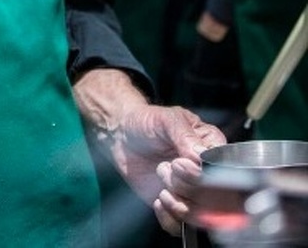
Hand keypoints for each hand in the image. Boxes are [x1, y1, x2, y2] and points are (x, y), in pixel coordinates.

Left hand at [105, 105, 225, 235]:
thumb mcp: (168, 120)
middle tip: (168, 166)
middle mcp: (207, 174)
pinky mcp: (176, 207)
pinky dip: (168, 217)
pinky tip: (157, 198)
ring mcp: (193, 193)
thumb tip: (200, 157)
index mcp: (213, 148)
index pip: (224, 173)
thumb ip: (185, 136)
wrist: (122, 134)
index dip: (203, 174)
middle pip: (213, 199)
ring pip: (198, 216)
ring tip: (161, 175)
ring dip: (177, 201)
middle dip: (187, 186)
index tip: (179, 163)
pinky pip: (180, 227)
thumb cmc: (148, 122)